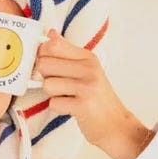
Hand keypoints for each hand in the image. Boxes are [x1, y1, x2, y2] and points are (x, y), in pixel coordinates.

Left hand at [34, 30, 153, 158]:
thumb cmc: (96, 98)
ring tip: (68, 97)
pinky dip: (59, 108)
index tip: (48, 67)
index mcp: (87, 57)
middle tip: (61, 86)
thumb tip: (50, 33)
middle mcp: (89, 68)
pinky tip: (72, 108)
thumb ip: (66, 52)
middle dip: (46, 77)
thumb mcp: (85, 70)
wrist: (116, 125)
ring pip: (47, 84)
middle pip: (44, 64)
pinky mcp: (84, 105)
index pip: (52, 45)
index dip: (42, 56)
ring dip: (53, 95)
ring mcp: (87, 86)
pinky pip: (54, 103)